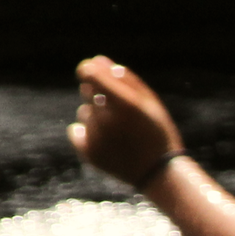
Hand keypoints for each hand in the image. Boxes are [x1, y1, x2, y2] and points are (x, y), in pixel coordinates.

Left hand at [70, 56, 181, 186]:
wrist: (158, 175)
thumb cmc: (157, 133)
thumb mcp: (150, 102)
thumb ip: (125, 79)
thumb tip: (98, 60)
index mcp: (126, 104)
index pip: (89, 74)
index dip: (89, 69)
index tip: (92, 69)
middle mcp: (108, 120)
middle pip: (87, 91)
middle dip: (98, 94)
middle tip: (118, 109)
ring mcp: (96, 138)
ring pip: (84, 112)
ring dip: (96, 116)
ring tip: (119, 131)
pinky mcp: (88, 153)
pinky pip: (76, 130)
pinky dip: (86, 132)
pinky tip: (105, 140)